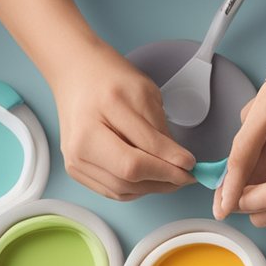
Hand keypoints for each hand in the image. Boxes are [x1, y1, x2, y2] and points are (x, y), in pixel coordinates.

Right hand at [47, 44, 195, 200]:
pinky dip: (136, 189)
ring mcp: (74, 159)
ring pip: (121, 189)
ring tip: (171, 179)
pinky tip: (150, 179)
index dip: (170, 162)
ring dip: (152, 187)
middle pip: (128, 175)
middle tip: (185, 176)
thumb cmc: (110, 79)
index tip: (191, 164)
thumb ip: (160, 132)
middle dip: (164, 179)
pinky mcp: (75, 169)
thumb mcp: (144, 94)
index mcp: (100, 114)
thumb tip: (179, 162)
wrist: (76, 75)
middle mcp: (81, 142)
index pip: (141, 151)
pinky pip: (111, 190)